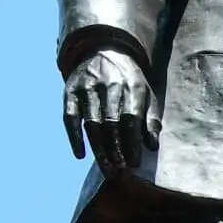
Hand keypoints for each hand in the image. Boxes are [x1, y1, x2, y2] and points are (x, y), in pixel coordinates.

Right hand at [62, 44, 157, 171]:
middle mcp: (108, 85)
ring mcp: (87, 87)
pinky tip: (80, 154)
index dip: (131, 143)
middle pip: (111, 123)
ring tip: (105, 169)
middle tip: (119, 173)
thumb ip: (150, 119)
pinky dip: (74, 136)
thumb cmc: (130, 81)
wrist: (104, 50)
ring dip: (98, 148)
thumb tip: (152, 146)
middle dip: (115, 150)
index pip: (131, 119)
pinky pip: (70, 117)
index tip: (134, 164)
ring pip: (91, 123)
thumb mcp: (146, 94)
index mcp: (131, 86)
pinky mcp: (70, 91)